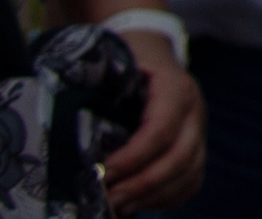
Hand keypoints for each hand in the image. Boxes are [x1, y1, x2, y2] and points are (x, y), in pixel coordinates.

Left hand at [101, 34, 204, 211]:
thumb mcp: (115, 65)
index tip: (101, 172)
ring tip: (118, 206)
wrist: (154, 58)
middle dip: (142, 183)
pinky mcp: (197, 150)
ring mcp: (199, 132)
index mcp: (175, 86)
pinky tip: (137, 203)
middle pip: (180, 156)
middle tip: (109, 199)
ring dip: (153, 195)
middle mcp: (194, 110)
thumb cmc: (126, 65)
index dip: (133, 156)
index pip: (161, 128)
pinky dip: (165, 198)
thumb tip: (63, 118)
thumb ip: (99, 88)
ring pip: (189, 173)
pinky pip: (190, 182)